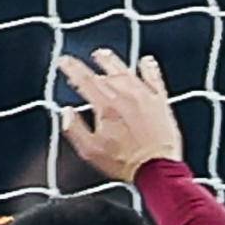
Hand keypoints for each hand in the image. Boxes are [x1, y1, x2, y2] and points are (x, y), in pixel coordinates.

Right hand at [56, 49, 183, 184]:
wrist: (158, 169)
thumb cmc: (125, 163)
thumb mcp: (91, 151)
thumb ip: (74, 129)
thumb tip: (65, 113)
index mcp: (105, 105)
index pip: (84, 79)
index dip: (71, 68)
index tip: (64, 62)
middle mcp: (125, 95)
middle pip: (106, 71)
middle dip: (94, 62)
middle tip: (89, 57)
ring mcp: (144, 96)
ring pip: (126, 71)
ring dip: (114, 62)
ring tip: (106, 55)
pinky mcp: (160, 102)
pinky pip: (154, 78)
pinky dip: (149, 68)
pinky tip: (146, 61)